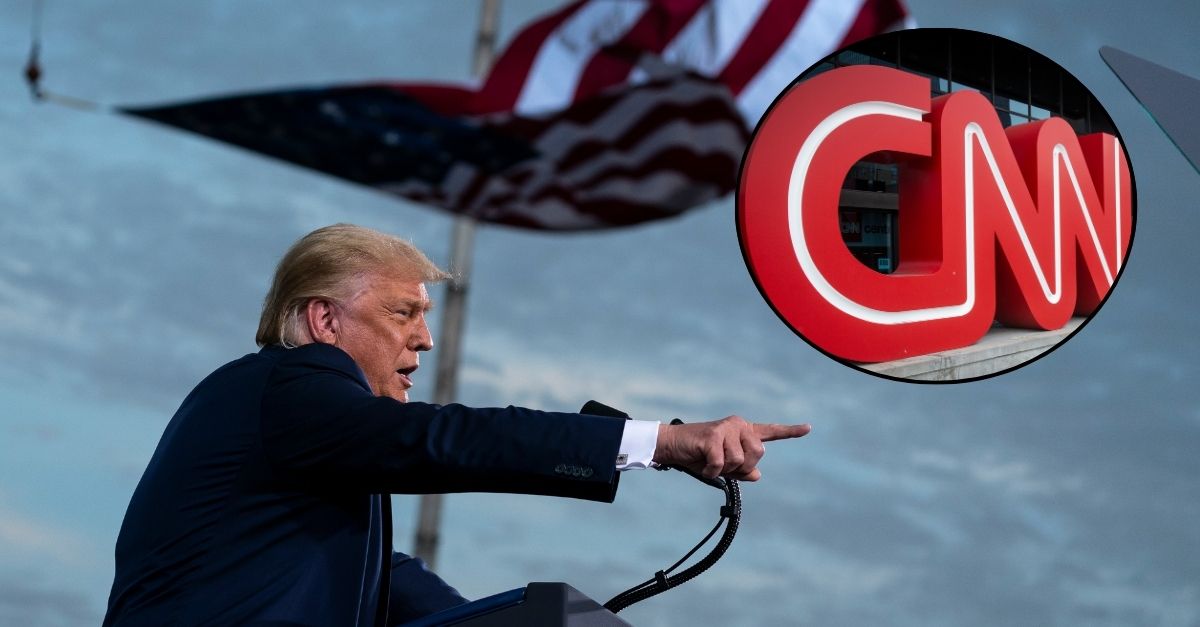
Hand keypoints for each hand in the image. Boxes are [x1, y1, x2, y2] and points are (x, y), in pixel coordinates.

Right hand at [653, 416, 810, 481]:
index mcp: (743, 431)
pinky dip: (712, 470)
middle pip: (758, 454)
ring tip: (710, 461)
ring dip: (725, 469)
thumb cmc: (697, 456)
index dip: (790, 432)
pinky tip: (703, 464)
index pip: (770, 432)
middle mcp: (738, 425)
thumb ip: (742, 469)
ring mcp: (727, 428)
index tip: (808, 428)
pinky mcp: (714, 435)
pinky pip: (722, 463)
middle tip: (722, 464)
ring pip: (741, 460)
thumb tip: (757, 474)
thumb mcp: (723, 466)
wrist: (671, 446)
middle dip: (742, 466)